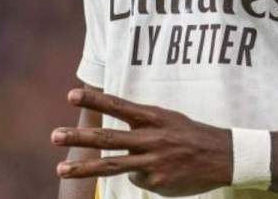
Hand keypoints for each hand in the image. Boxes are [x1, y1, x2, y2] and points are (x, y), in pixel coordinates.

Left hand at [51, 88, 232, 195]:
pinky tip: (162, 172)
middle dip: (78, 136)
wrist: (224, 157)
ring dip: (83, 166)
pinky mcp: (157, 183)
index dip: (94, 99)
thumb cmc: (190, 134)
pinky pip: (138, 179)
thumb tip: (113, 139)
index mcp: (152, 118)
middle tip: (54, 135)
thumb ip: (140, 124)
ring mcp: (152, 162)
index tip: (71, 95)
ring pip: (111, 165)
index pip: (118, 105)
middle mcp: (150, 138)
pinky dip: (143, 175)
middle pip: (107, 137)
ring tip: (60, 168)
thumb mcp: (167, 119)